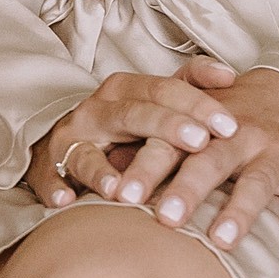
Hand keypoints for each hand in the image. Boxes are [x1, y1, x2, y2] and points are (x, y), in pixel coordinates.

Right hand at [26, 66, 242, 212]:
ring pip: (87, 152)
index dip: (198, 105)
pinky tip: (66, 201)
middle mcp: (96, 110)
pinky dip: (55, 187)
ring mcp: (70, 140)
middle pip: (133, 115)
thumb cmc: (123, 124)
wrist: (66, 142)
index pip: (165, 90)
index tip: (231, 126)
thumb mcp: (154, 100)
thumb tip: (231, 76)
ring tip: (123, 190)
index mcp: (125, 91)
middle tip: (199, 142)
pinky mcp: (47, 168)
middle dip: (167, 127)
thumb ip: (190, 85)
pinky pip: (48, 177)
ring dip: (102, 171)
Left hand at [104, 63, 278, 277]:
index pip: (170, 145)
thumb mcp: (194, 121)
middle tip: (166, 219)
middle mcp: (241, 135)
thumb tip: (106, 177)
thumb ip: (156, 147)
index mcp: (204, 126)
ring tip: (222, 241)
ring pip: (259, 182)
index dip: (147, 168)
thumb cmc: (232, 118)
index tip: (123, 195)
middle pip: (211, 162)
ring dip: (240, 212)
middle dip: (188, 189)